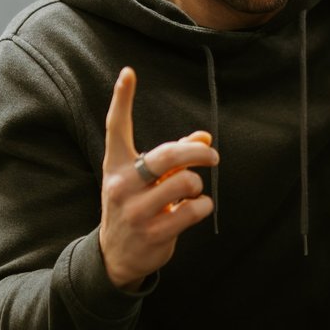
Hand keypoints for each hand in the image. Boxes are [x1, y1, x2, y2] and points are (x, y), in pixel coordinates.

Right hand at [98, 67, 217, 291]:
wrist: (117, 256)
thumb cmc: (136, 206)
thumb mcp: (146, 180)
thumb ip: (174, 158)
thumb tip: (205, 137)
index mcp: (116, 166)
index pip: (116, 127)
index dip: (122, 99)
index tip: (129, 72)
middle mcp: (122, 184)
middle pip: (169, 155)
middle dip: (199, 153)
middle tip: (213, 156)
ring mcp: (136, 210)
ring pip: (186, 183)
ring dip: (198, 186)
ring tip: (191, 194)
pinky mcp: (154, 232)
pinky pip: (195, 210)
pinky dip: (203, 207)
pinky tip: (193, 211)